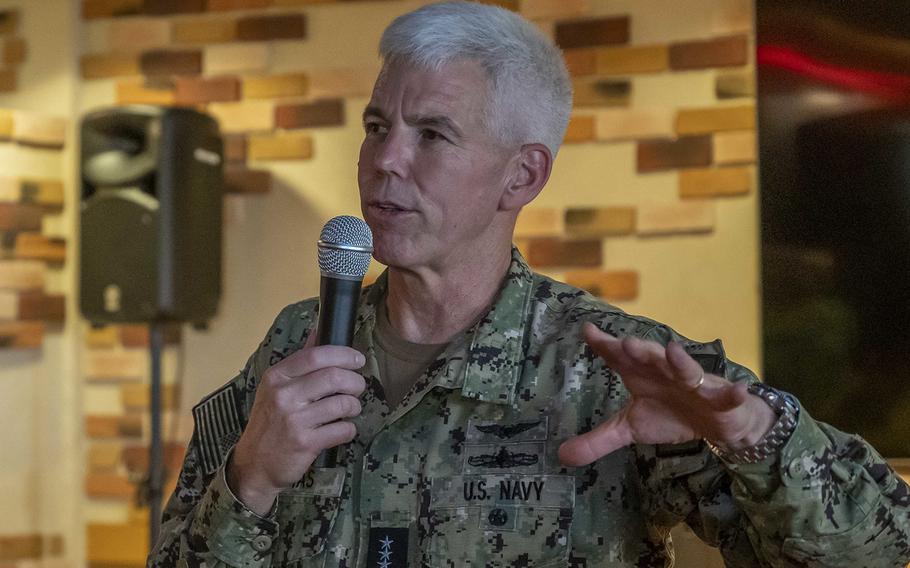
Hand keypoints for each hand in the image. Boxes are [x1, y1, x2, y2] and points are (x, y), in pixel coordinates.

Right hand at [228, 332, 365, 514]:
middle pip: (334, 377)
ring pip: (343, 403)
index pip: (316, 355)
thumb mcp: (275, 388)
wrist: (254, 465)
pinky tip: (341, 430)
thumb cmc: (269, 423)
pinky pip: (343, 430)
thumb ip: (299, 361)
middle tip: (357, 388)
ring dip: (354, 406)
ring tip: (349, 409)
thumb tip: (318, 330)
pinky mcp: (305, 443)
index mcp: (277, 377)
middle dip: (355, 382)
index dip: (343, 355)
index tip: (357, 360)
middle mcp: (283, 396)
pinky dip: (349, 429)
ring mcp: (294, 420)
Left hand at [558, 323, 775, 466]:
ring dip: (681, 361)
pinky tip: (739, 390)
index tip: (588, 330)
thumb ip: (598, 439)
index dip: (604, 344)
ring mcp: (695, 384)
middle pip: (652, 358)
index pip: (619, 357)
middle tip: (625, 343)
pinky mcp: (721, 399)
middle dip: (640, 350)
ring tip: (673, 351)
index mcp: (641, 375)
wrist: (716, 424)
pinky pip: (727, 395)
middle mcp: (666, 372)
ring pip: (688, 370)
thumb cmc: (670, 415)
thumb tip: (561, 455)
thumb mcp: (631, 429)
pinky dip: (733, 393)